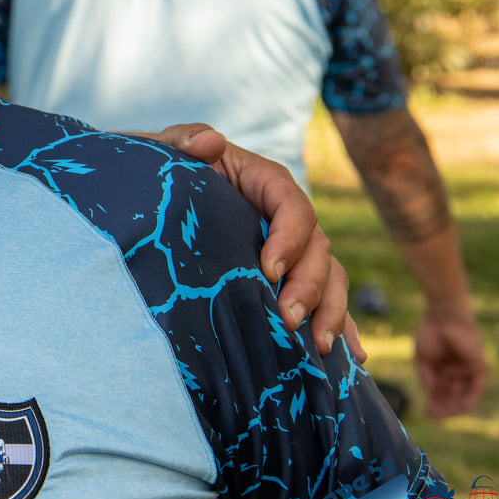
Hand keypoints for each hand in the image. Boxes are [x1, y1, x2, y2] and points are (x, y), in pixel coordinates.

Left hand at [150, 123, 352, 356]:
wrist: (148, 201)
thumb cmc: (161, 173)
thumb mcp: (166, 152)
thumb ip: (185, 140)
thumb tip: (213, 142)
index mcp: (264, 182)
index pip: (294, 207)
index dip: (289, 238)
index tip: (267, 268)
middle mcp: (286, 218)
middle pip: (318, 250)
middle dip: (309, 287)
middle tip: (287, 319)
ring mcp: (290, 250)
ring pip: (329, 279)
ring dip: (330, 312)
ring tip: (319, 347)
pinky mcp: (285, 278)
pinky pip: (322, 301)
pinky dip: (340, 326)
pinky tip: (350, 359)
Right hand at [415, 303, 487, 418]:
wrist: (443, 318)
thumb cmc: (430, 334)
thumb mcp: (424, 361)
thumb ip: (428, 379)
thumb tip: (431, 396)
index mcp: (442, 366)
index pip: (440, 389)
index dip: (434, 401)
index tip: (426, 411)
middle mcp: (456, 370)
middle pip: (452, 393)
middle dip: (443, 406)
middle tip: (434, 417)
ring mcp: (467, 369)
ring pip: (463, 393)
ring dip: (455, 406)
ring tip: (444, 415)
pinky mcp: (478, 367)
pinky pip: (476, 388)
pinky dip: (469, 399)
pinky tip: (459, 408)